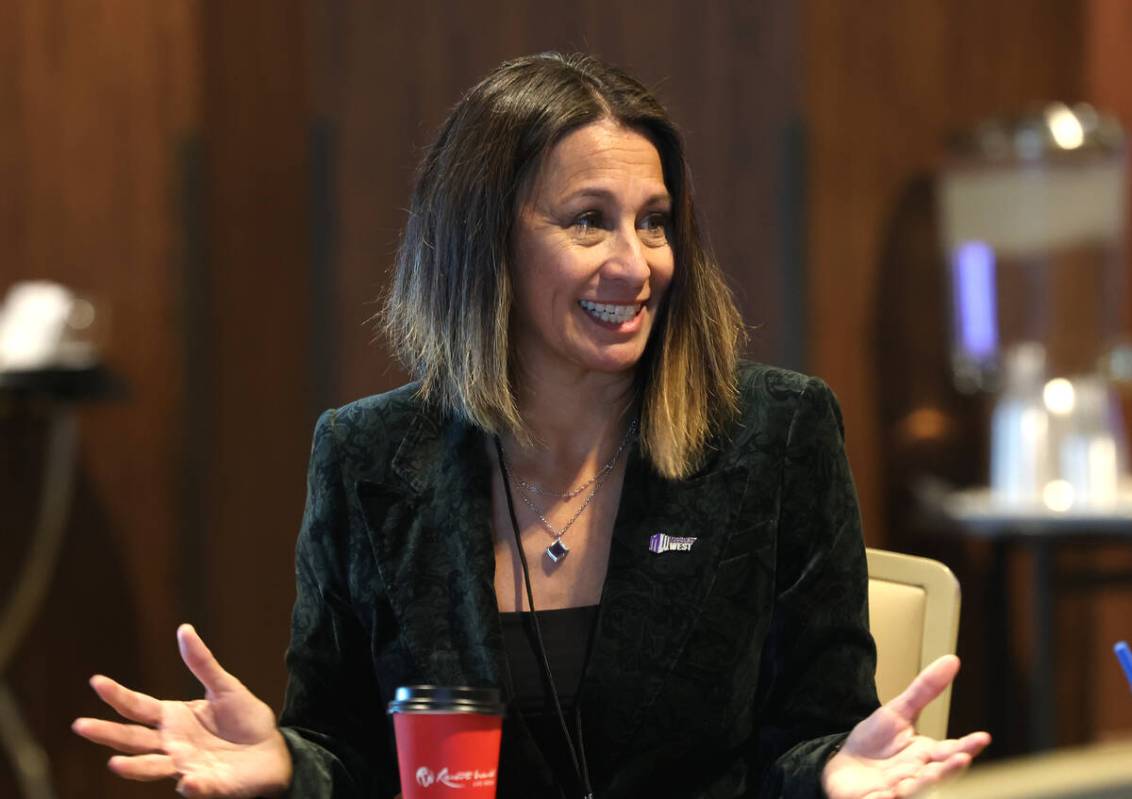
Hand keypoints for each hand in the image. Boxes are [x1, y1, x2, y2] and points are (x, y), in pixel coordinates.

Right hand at [72, 624, 292, 797]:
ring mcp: (187, 766)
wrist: (273, 750)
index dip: (118, 695)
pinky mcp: (209, 785)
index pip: (139, 706)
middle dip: (107, 734)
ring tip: (115, 763)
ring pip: (153, 768)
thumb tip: (184, 629)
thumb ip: (203, 663)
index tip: (96, 681)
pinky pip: (197, 787)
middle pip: (133, 739)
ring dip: (135, 768)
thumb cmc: (245, 719)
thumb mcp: (225, 687)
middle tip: (81, 725)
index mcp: (174, 718)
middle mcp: (172, 744)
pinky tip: (186, 781)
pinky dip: (191, 786)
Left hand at [822, 655, 989, 798]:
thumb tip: (952, 660)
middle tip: (961, 758)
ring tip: (926, 776)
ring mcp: (897, 791)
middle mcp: (916, 776)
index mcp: (926, 756)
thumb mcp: (899, 711)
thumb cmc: (875, 742)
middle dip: (949, 769)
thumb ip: (925, 690)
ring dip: (922, 785)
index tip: (983, 737)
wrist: (842, 764)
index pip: (951, 752)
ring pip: (914, 791)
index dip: (967, 746)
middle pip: (937, 775)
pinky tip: (885, 794)